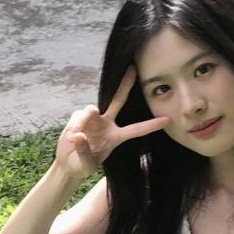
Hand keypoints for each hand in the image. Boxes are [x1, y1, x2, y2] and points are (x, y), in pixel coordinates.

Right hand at [54, 65, 170, 179]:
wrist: (66, 163)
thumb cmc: (81, 165)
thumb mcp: (85, 165)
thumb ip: (84, 151)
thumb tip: (79, 135)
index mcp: (115, 137)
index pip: (136, 130)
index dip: (151, 125)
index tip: (167, 120)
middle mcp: (106, 123)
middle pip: (118, 100)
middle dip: (125, 84)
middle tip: (133, 68)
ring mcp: (93, 118)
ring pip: (91, 110)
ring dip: (82, 122)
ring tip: (75, 137)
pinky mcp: (79, 116)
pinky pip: (78, 116)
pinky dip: (74, 125)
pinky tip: (70, 137)